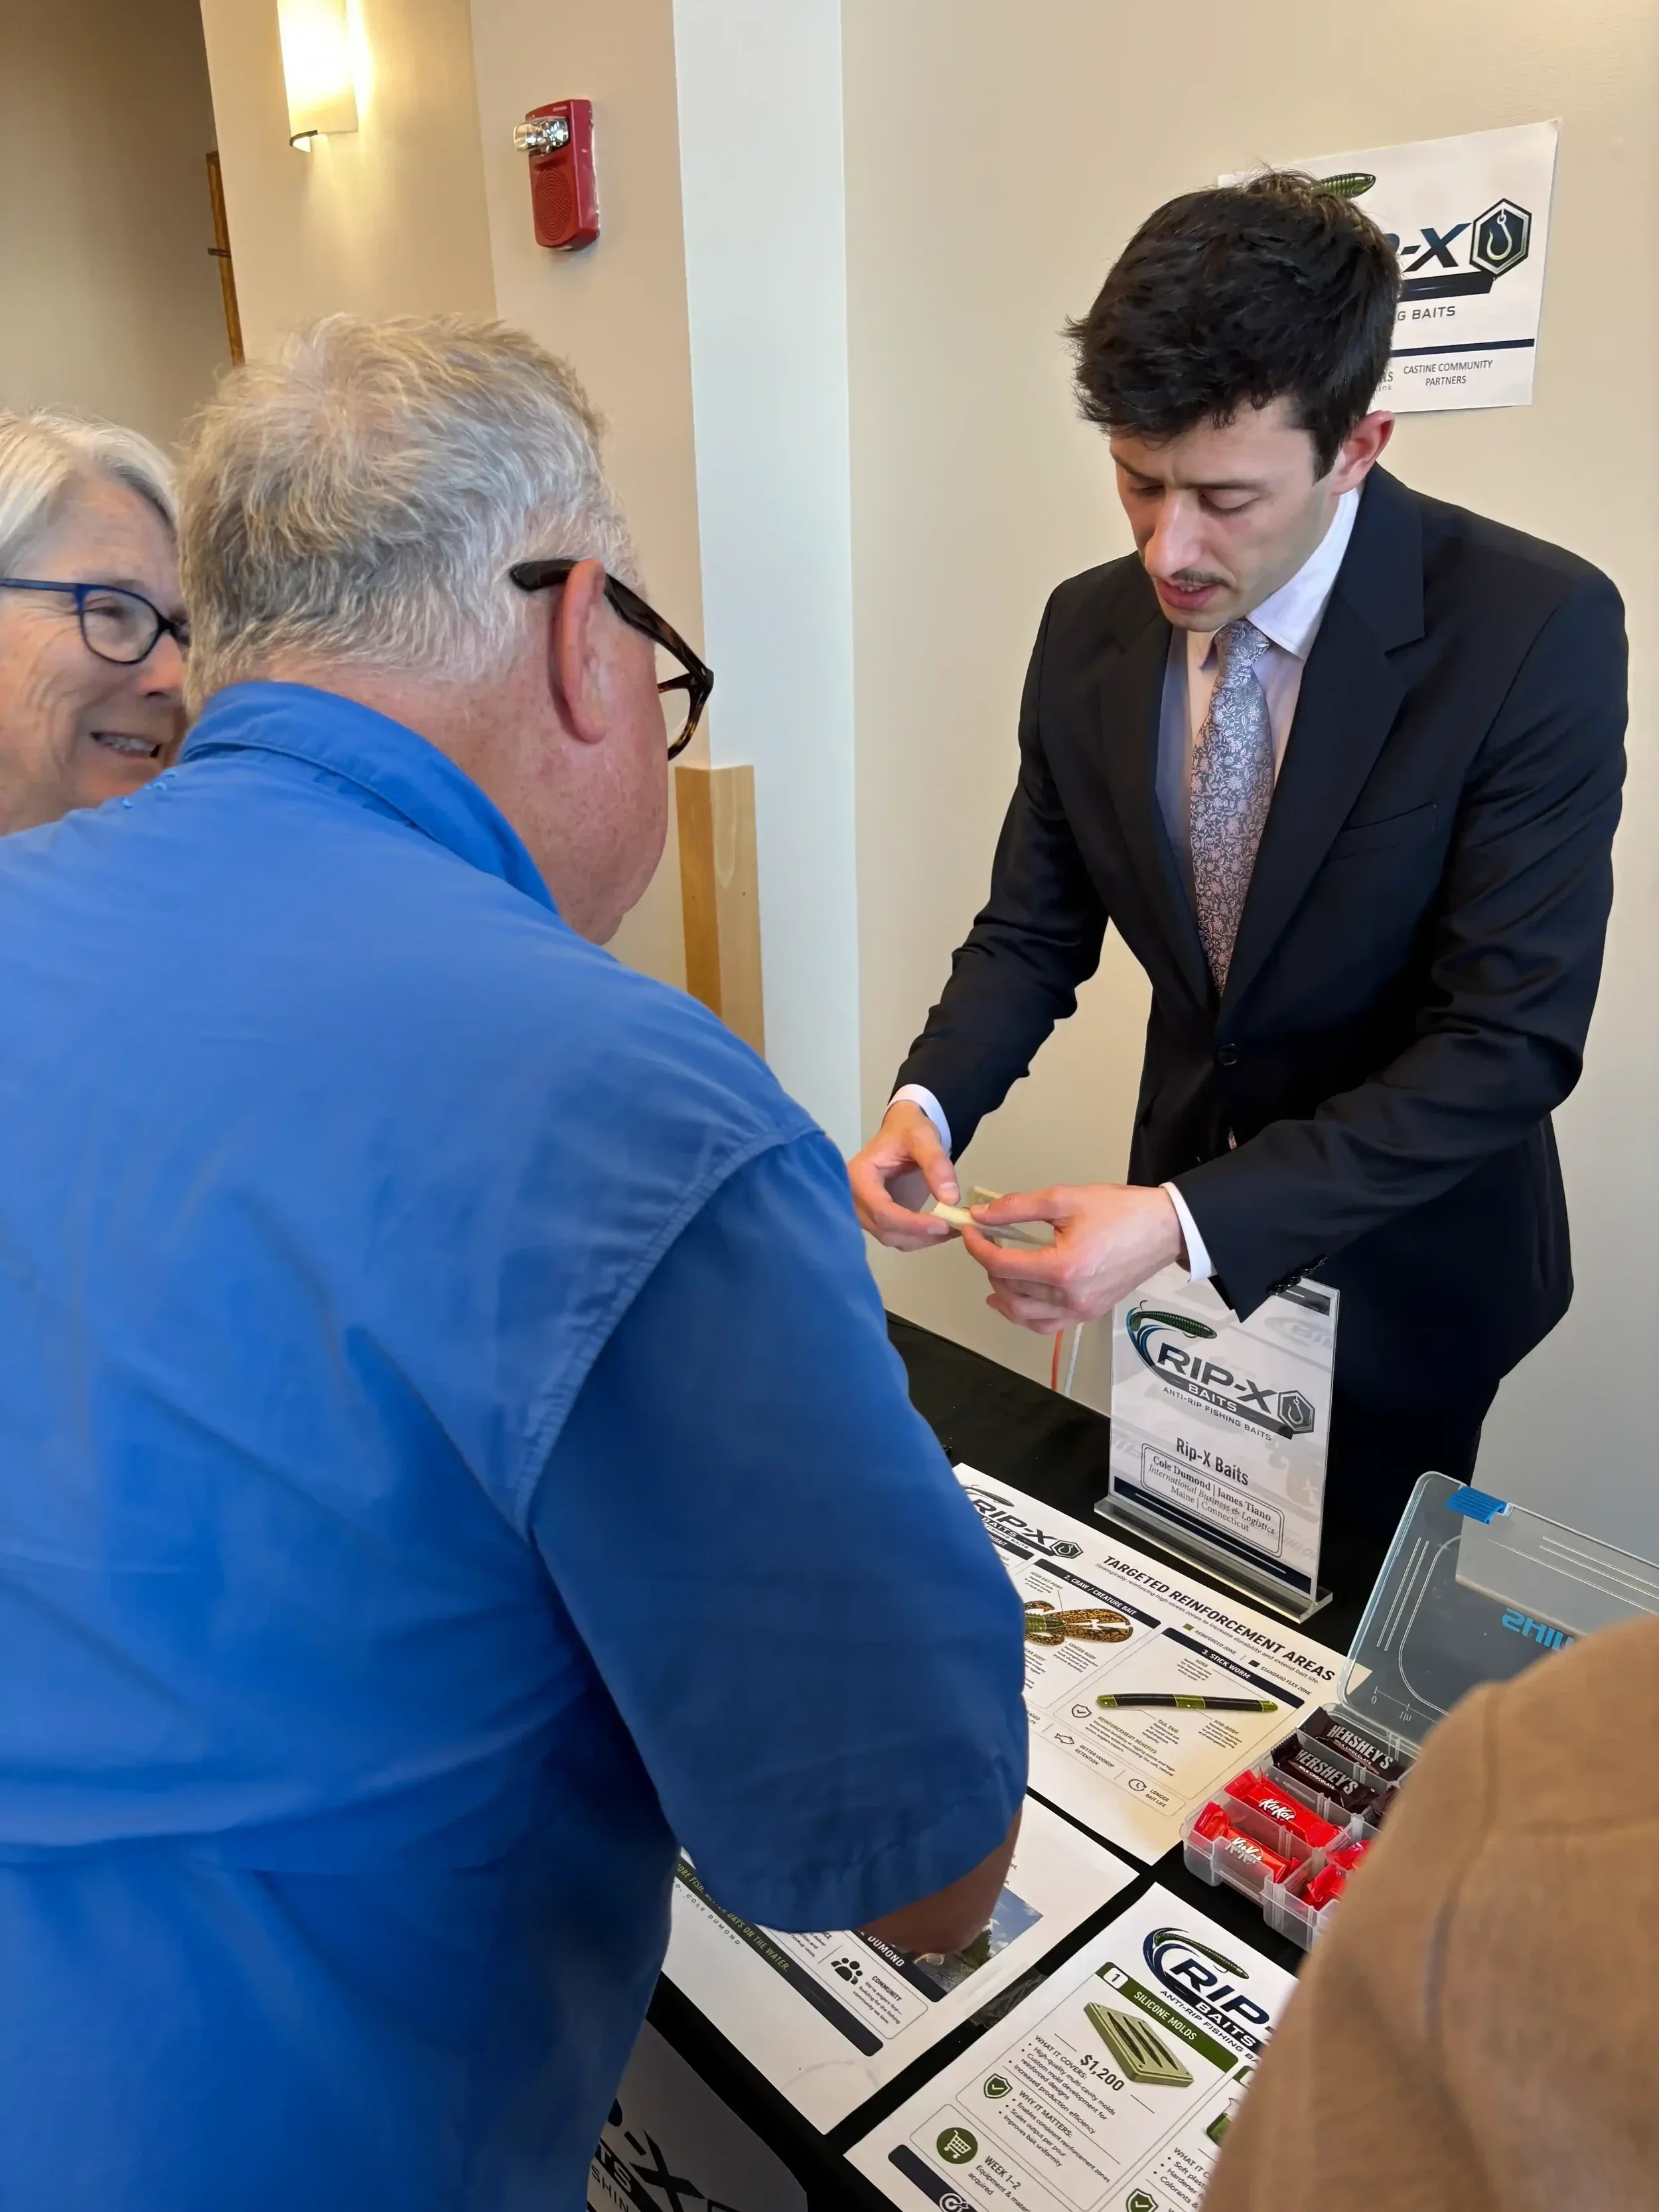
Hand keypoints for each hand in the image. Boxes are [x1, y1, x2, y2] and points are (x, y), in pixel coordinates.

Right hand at [848, 1101, 960, 1249]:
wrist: (903, 1130)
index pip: (881, 1210)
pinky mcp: (880, 1217)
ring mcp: (866, 1210)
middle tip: (954, 1227)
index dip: (910, 1223)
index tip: (942, 1224)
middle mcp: (856, 1198)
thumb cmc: (908, 1130)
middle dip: (919, 1234)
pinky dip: (921, 1238)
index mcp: (859, 1176)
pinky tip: (944, 1229)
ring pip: (891, 1237)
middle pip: (883, 1229)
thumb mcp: (923, 1138)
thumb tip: (950, 1200)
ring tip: (953, 1227)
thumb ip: (936, 1164)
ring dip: (922, 1239)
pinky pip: (898, 1236)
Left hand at [960, 1182, 1186, 1333]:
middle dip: (988, 1267)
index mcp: (1063, 1267)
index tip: (969, 1229)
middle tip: (984, 1243)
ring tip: (994, 1273)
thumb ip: (1017, 1208)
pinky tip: (1016, 1299)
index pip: (1002, 1265)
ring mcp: (1080, 1311)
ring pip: (1024, 1316)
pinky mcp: (1089, 1314)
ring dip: (1002, 1296)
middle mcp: (1069, 1297)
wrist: (1164, 1229)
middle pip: (1009, 1292)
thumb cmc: (1119, 1210)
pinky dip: (1025, 1315)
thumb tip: (981, 1214)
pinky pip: (1046, 1326)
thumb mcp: (1065, 1198)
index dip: (978, 1247)